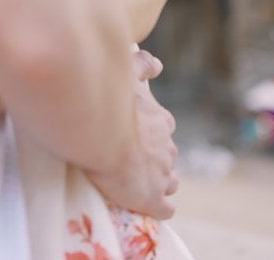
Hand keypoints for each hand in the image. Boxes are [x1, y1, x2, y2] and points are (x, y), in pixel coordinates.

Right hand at [87, 49, 179, 218]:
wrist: (103, 136)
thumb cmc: (113, 104)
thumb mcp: (128, 74)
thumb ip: (142, 65)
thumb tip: (158, 64)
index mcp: (162, 122)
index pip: (166, 129)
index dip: (153, 136)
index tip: (138, 138)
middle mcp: (167, 148)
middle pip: (168, 157)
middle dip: (157, 161)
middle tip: (134, 164)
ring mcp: (163, 175)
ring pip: (170, 183)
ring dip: (160, 184)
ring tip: (140, 188)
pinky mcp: (154, 199)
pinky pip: (165, 209)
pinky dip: (158, 209)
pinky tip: (148, 208)